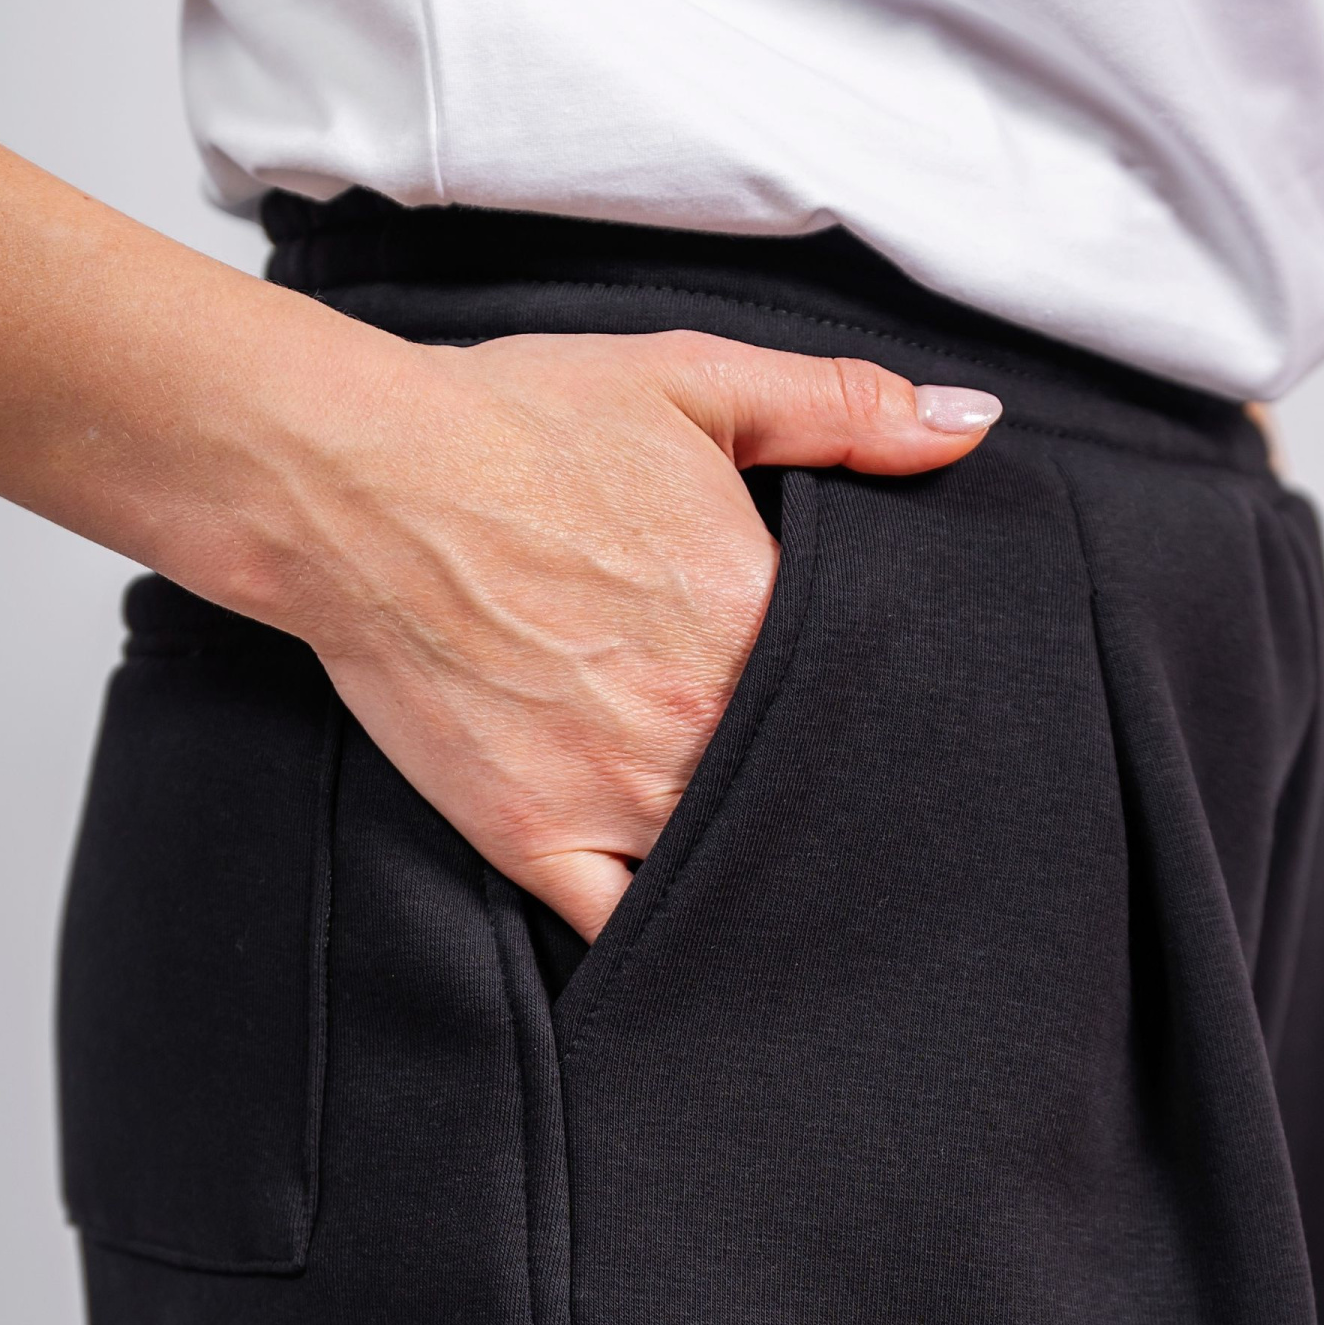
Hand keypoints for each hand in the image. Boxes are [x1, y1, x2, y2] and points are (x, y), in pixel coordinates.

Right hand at [261, 331, 999, 935]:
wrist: (353, 480)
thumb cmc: (515, 422)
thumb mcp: (694, 381)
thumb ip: (843, 409)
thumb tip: (970, 429)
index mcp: (757, 618)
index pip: (866, 702)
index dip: (879, 716)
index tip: (883, 722)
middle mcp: (700, 721)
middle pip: (803, 796)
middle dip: (826, 802)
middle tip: (844, 812)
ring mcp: (618, 793)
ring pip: (730, 872)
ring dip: (758, 875)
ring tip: (787, 880)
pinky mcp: (533, 840)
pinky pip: (624, 934)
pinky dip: (666, 944)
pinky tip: (697, 942)